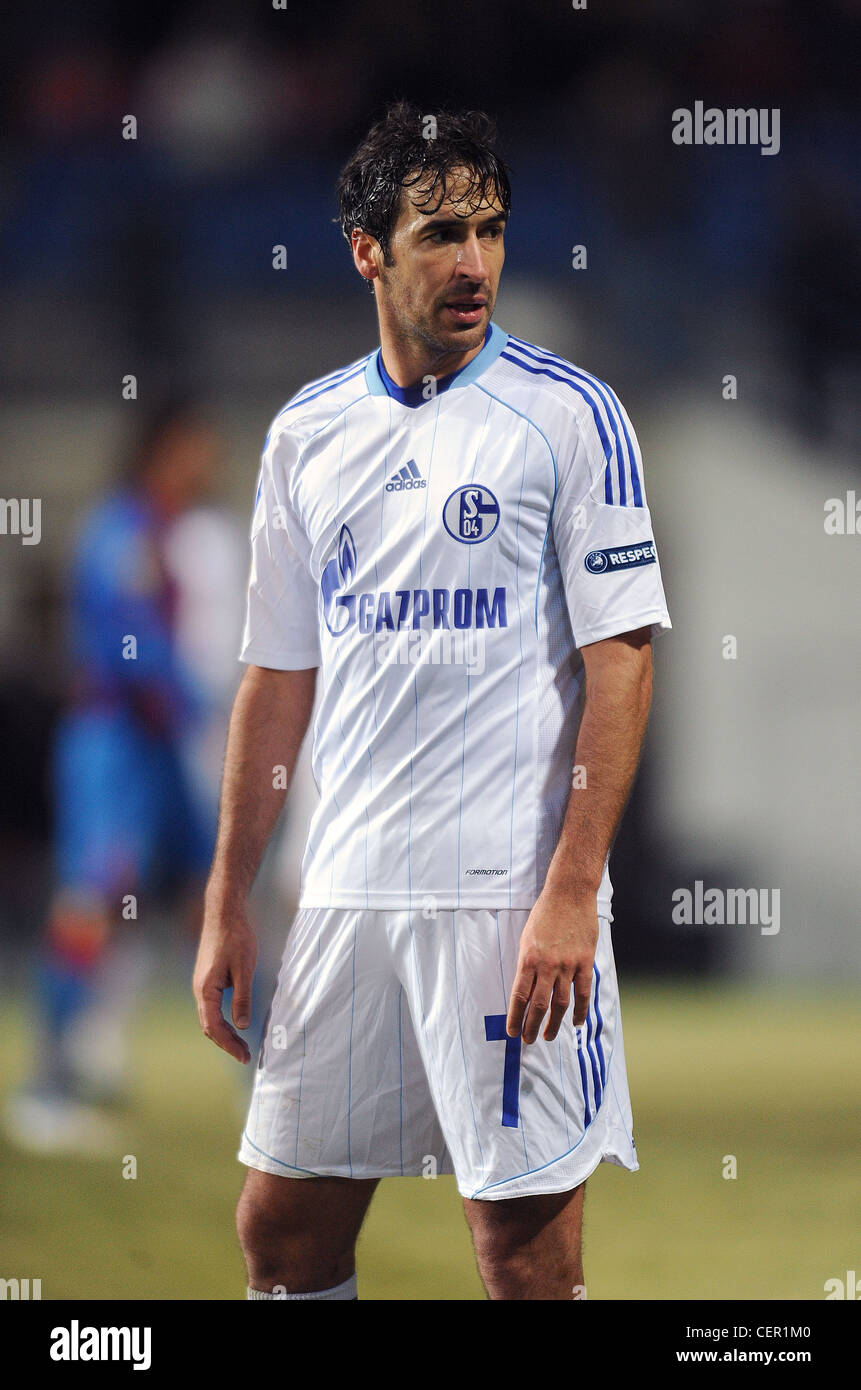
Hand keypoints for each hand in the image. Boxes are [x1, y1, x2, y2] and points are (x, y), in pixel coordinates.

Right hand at [192, 896, 257, 1063]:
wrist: (224, 913)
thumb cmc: (235, 937)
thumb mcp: (244, 968)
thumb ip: (242, 998)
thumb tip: (242, 1025)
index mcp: (206, 989)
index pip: (214, 1027)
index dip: (229, 1044)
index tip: (244, 1057)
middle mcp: (199, 989)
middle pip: (209, 1026)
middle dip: (227, 1043)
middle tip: (246, 1056)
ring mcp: (202, 984)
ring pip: (210, 1017)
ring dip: (225, 1033)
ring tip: (242, 1045)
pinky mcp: (208, 979)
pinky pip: (212, 1007)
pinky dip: (223, 1020)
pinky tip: (235, 1024)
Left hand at [506, 889, 598, 1043]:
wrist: (569, 894)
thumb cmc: (545, 913)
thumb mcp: (527, 937)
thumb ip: (527, 963)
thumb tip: (525, 988)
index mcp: (528, 958)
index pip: (519, 996)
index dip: (515, 1017)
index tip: (512, 1031)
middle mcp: (547, 965)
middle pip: (539, 1005)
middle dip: (532, 1026)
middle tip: (528, 1040)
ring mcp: (567, 964)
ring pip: (560, 1003)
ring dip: (554, 1023)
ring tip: (549, 1036)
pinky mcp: (585, 962)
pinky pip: (583, 992)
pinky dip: (580, 1010)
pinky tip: (576, 1022)